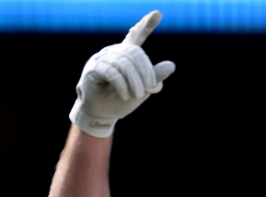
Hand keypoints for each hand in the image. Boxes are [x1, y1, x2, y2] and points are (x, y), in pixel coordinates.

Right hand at [69, 10, 175, 137]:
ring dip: (135, 82)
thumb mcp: (143, 89)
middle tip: (150, 88)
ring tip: (137, 95)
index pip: (137, 35)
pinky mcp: (94, 69)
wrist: (103, 114)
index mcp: (127, 54)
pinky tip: (126, 95)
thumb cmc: (122, 99)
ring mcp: (102, 58)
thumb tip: (171, 65)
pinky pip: (112, 72)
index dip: (147, 25)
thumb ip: (155, 77)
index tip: (158, 13)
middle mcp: (114, 51)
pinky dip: (122, 85)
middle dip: (146, 72)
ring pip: (125, 64)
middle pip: (136, 53)